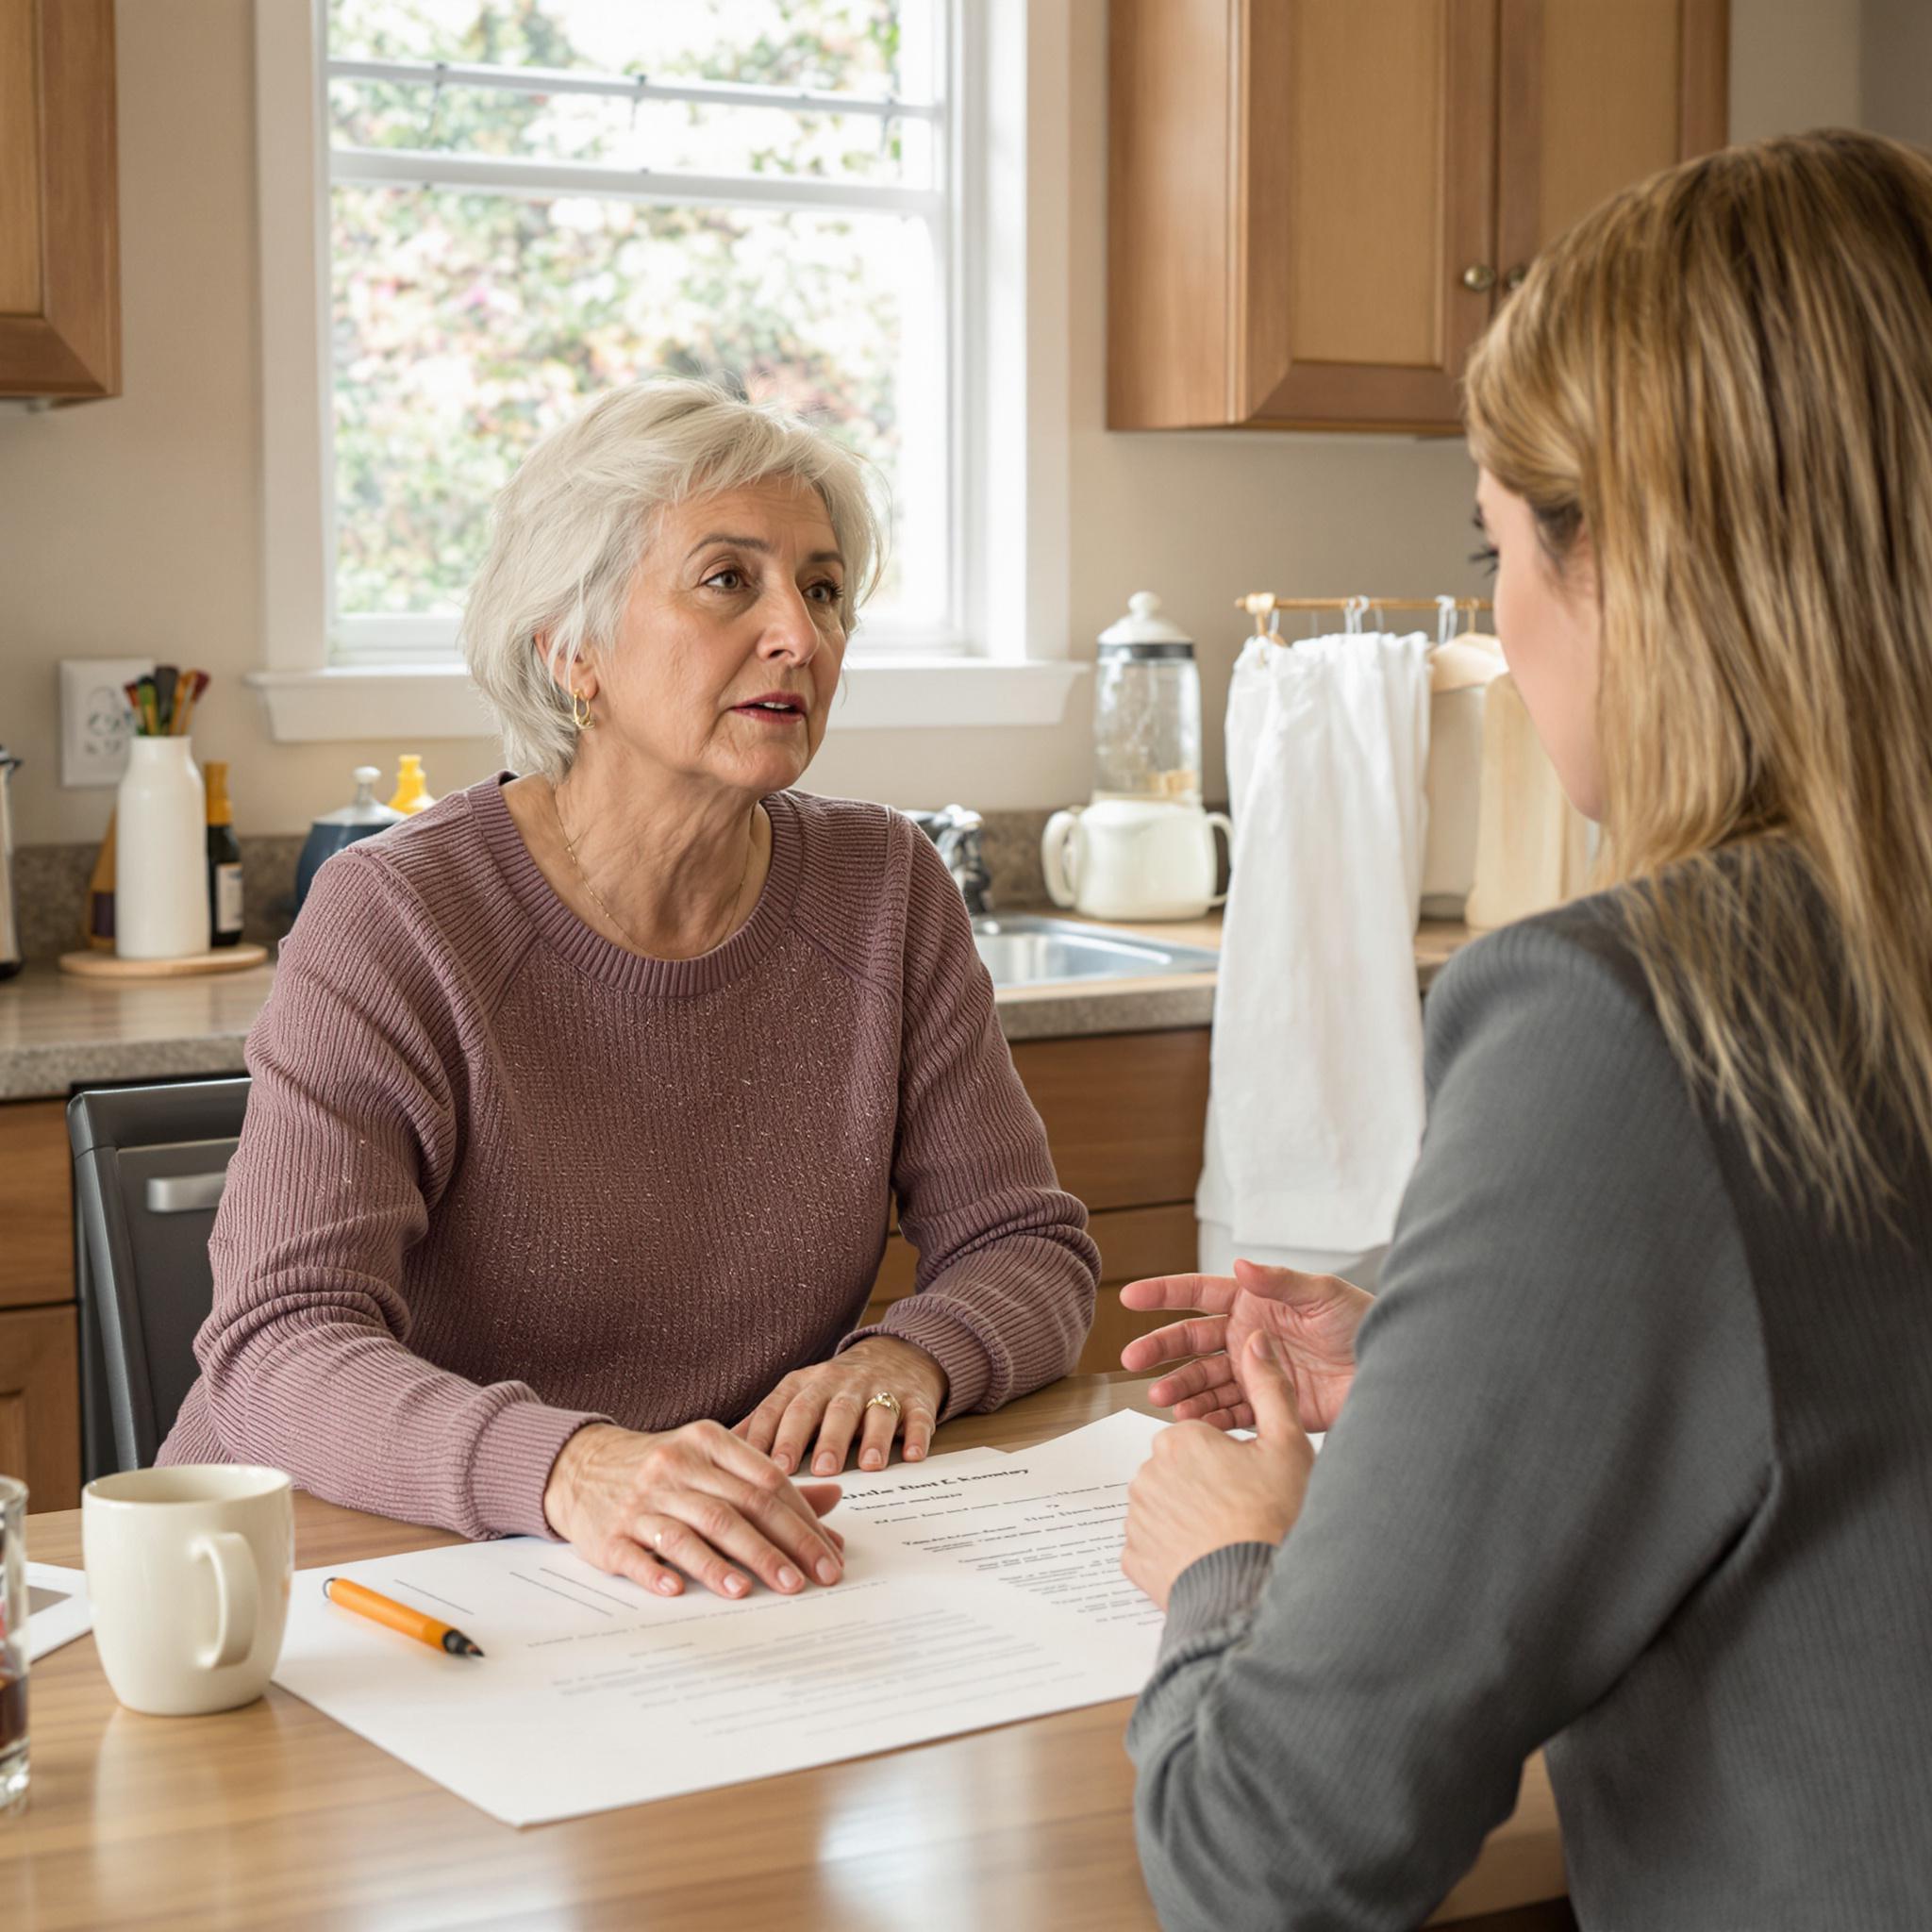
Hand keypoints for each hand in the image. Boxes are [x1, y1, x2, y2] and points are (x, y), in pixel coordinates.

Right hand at [542, 1419, 845, 1600]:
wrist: (581, 1465)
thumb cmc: (663, 1468)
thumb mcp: (714, 1460)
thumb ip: (769, 1482)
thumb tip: (835, 1499)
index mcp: (708, 1442)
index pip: (768, 1481)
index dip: (804, 1521)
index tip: (831, 1555)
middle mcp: (676, 1467)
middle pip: (738, 1508)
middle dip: (779, 1547)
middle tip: (810, 1580)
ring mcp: (641, 1501)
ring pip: (692, 1530)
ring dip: (725, 1563)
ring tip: (754, 1591)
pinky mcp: (609, 1534)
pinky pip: (636, 1555)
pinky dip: (656, 1572)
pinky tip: (677, 1590)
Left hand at [733, 1335, 948, 1476]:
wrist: (898, 1354)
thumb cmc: (836, 1389)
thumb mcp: (799, 1396)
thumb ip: (764, 1424)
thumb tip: (714, 1452)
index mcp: (806, 1385)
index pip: (784, 1408)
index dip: (775, 1436)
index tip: (764, 1468)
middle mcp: (841, 1384)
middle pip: (827, 1409)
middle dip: (821, 1439)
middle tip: (817, 1470)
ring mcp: (880, 1389)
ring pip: (872, 1411)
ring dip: (871, 1437)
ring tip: (868, 1466)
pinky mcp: (915, 1398)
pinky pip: (917, 1414)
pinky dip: (918, 1433)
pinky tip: (914, 1454)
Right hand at [1120, 1257, 1371, 1432]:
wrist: (1392, 1372)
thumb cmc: (1362, 1322)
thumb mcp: (1323, 1294)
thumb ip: (1279, 1281)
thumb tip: (1240, 1263)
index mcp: (1252, 1303)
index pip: (1198, 1294)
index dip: (1164, 1293)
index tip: (1131, 1297)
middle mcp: (1247, 1337)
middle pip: (1192, 1342)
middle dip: (1160, 1349)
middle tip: (1133, 1360)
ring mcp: (1255, 1373)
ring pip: (1206, 1380)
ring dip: (1182, 1387)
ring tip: (1163, 1398)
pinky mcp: (1269, 1407)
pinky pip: (1231, 1413)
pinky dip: (1210, 1417)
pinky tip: (1192, 1420)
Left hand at [1122, 1332, 1314, 1610]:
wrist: (1255, 1592)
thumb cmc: (1275, 1516)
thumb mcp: (1287, 1445)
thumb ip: (1270, 1387)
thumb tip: (1257, 1339)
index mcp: (1180, 1439)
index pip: (1199, 1439)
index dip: (1229, 1461)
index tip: (1250, 1483)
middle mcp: (1147, 1472)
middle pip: (1178, 1473)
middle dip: (1204, 1488)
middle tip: (1241, 1513)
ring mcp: (1136, 1518)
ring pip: (1163, 1509)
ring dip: (1187, 1520)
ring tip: (1225, 1540)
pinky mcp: (1131, 1558)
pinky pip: (1152, 1548)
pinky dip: (1173, 1553)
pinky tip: (1204, 1562)